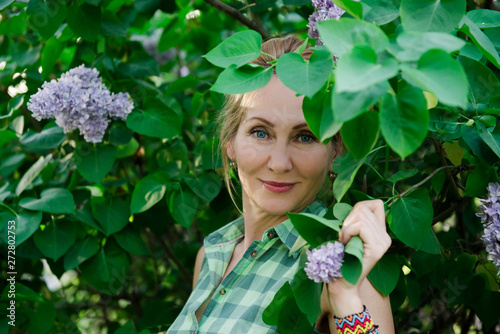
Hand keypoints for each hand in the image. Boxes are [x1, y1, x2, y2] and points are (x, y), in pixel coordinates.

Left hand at [319, 199, 390, 317]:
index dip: (360, 207)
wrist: (343, 283)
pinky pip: (359, 227)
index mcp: (381, 233)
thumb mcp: (350, 235)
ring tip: (345, 241)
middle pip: (364, 207)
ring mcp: (383, 243)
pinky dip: (347, 232)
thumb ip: (356, 221)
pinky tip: (345, 244)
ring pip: (361, 216)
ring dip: (346, 227)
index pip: (376, 204)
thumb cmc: (341, 258)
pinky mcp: (377, 248)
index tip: (350, 223)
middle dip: (348, 218)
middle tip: (344, 236)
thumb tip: (354, 208)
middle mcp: (385, 237)